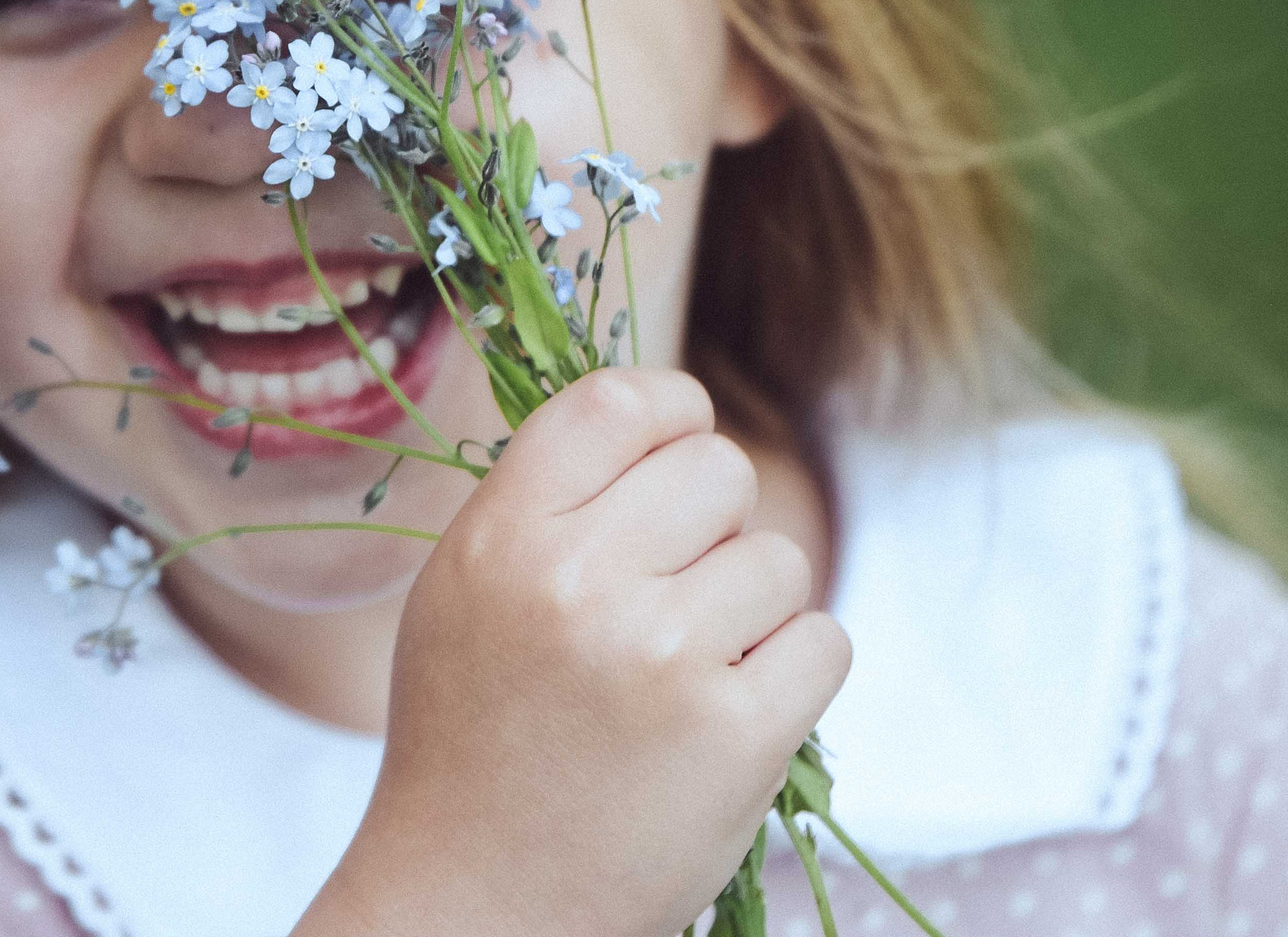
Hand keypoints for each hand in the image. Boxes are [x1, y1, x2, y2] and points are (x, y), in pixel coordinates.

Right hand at [294, 368, 849, 936]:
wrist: (475, 901)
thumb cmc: (472, 738)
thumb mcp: (462, 592)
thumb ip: (544, 502)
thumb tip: (660, 417)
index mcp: (501, 536)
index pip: (620, 400)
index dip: (671, 411)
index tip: (676, 448)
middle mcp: (577, 581)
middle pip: (719, 468)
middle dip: (715, 521)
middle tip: (674, 590)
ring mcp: (661, 656)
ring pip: (780, 558)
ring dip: (754, 608)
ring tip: (686, 670)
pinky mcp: (737, 734)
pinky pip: (825, 640)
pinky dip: (792, 673)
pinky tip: (729, 711)